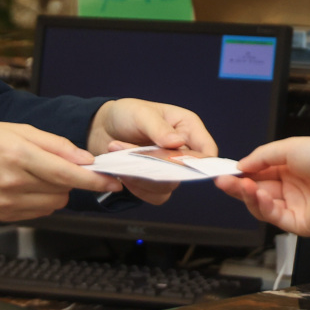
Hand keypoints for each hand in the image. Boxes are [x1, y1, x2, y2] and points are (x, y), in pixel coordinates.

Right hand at [0, 120, 113, 221]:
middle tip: (63, 165)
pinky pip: (38, 212)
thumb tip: (84, 158)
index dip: (93, 180)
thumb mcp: (18, 129)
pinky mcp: (3, 215)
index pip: (67, 173)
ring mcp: (7, 203)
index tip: (112, 182)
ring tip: (37, 173)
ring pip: (54, 204)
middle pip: (64, 190)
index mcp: (19, 155)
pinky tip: (27, 185)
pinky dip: (42, 200)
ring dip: (58, 190)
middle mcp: (14, 182)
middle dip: (72, 179)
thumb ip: (54, 144)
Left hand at [90, 98, 217, 205]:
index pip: (207, 150)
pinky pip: (154, 196)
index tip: (181, 166)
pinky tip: (123, 172)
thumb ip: (159, 128)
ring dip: (142, 176)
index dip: (202, 163)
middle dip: (159, 168)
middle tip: (136, 156)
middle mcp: (182, 150)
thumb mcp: (142, 114)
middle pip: (186, 173)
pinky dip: (137, 188)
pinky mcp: (154, 182)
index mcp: (187, 128)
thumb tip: (178, 143)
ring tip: (121, 155)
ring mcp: (168, 168)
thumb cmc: (127, 113)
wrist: (102, 127)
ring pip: (168, 186)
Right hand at [213, 136, 309, 235]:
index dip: (241, 176)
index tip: (224, 173)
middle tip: (221, 182)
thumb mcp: (286, 149)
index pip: (258, 177)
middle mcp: (289, 191)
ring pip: (262, 207)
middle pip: (256, 194)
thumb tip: (240, 166)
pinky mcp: (299, 224)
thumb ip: (261, 157)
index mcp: (287, 172)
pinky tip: (259, 195)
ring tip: (243, 186)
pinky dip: (264, 206)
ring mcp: (294, 209)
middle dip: (238, 188)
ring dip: (249, 196)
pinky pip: (275, 218)